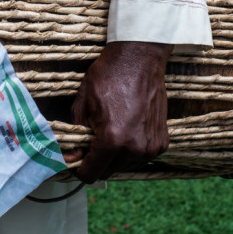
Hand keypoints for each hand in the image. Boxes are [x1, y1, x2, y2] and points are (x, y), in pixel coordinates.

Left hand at [68, 41, 170, 181]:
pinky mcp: (162, 142)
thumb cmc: (108, 76)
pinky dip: (130, 147)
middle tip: (91, 138)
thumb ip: (75, 134)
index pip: (90, 174)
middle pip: (107, 172)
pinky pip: (139, 156)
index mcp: (112, 141)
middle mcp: (135, 149)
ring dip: (113, 155)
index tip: (75, 157)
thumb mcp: (82, 103)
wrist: (139, 59)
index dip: (78, 168)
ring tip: (110, 129)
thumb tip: (70, 156)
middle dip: (96, 159)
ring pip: (123, 165)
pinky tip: (126, 126)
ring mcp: (151, 147)